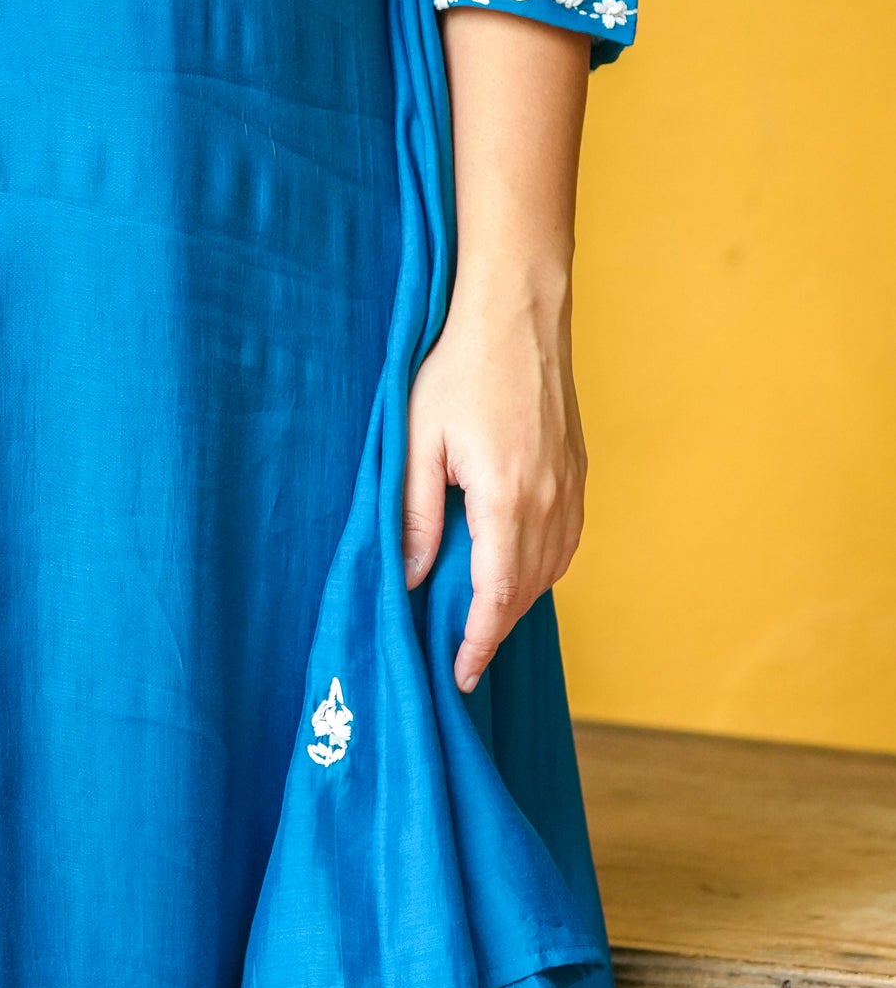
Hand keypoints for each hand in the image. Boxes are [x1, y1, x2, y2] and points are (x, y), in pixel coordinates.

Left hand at [402, 273, 587, 692]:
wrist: (519, 312)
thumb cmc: (460, 368)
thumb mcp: (417, 441)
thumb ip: (417, 515)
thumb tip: (410, 577)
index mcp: (506, 497)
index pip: (497, 595)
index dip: (480, 642)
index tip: (462, 674)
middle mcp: (549, 500)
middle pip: (528, 591)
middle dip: (495, 630)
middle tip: (462, 657)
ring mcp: (570, 486)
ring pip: (552, 569)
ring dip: (519, 601)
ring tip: (482, 620)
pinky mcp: (578, 472)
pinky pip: (566, 540)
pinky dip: (542, 568)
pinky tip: (515, 569)